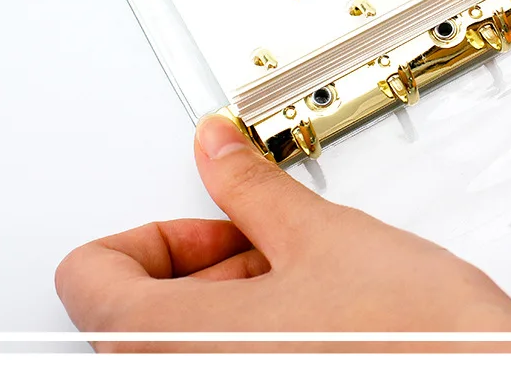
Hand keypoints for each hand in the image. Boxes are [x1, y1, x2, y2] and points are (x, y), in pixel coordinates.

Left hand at [55, 115, 510, 352]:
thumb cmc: (419, 340)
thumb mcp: (325, 235)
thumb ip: (251, 188)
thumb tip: (215, 147)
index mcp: (172, 341)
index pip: (90, 275)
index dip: (152, 232)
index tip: (212, 221)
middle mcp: (178, 384)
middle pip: (133, 312)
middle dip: (204, 263)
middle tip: (269, 245)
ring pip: (180, 344)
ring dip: (231, 300)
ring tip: (307, 280)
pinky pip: (223, 367)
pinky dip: (255, 338)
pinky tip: (319, 319)